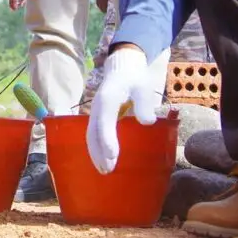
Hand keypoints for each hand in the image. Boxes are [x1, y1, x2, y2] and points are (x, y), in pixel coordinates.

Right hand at [86, 45, 170, 173]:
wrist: (123, 67)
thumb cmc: (134, 78)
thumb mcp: (143, 87)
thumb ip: (144, 103)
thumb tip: (147, 122)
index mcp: (108, 99)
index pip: (104, 121)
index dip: (107, 140)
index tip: (113, 156)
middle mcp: (97, 107)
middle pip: (93, 133)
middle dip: (99, 153)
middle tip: (108, 170)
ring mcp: (95, 112)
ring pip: (90, 135)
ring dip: (95, 154)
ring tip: (104, 170)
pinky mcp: (97, 117)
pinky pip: (93, 134)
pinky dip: (96, 148)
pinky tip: (102, 160)